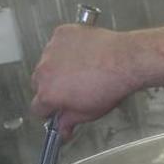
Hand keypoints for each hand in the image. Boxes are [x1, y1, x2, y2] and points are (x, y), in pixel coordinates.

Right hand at [31, 24, 143, 139]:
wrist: (125, 60)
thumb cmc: (110, 85)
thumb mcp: (89, 113)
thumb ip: (70, 121)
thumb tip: (63, 129)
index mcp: (48, 94)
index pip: (37, 108)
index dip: (48, 110)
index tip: (56, 109)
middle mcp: (44, 71)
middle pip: (39, 83)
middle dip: (52, 87)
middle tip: (72, 87)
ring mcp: (51, 50)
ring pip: (47, 61)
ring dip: (58, 65)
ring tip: (82, 68)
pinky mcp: (61, 34)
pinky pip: (58, 43)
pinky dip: (67, 47)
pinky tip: (83, 53)